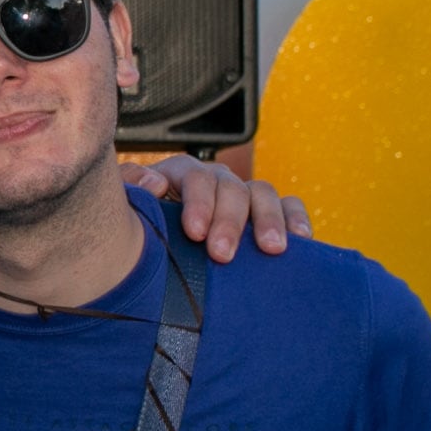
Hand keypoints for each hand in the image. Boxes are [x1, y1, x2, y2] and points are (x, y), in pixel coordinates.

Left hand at [125, 153, 310, 262]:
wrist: (153, 256)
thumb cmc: (141, 229)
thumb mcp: (130, 209)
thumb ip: (130, 190)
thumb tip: (155, 184)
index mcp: (181, 174)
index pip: (195, 176)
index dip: (198, 202)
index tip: (195, 233)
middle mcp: (216, 180)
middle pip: (230, 188)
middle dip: (229, 221)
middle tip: (222, 254)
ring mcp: (244, 195)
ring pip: (262, 193)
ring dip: (268, 220)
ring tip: (270, 248)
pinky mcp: (269, 212)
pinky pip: (289, 205)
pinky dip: (296, 218)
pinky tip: (301, 240)